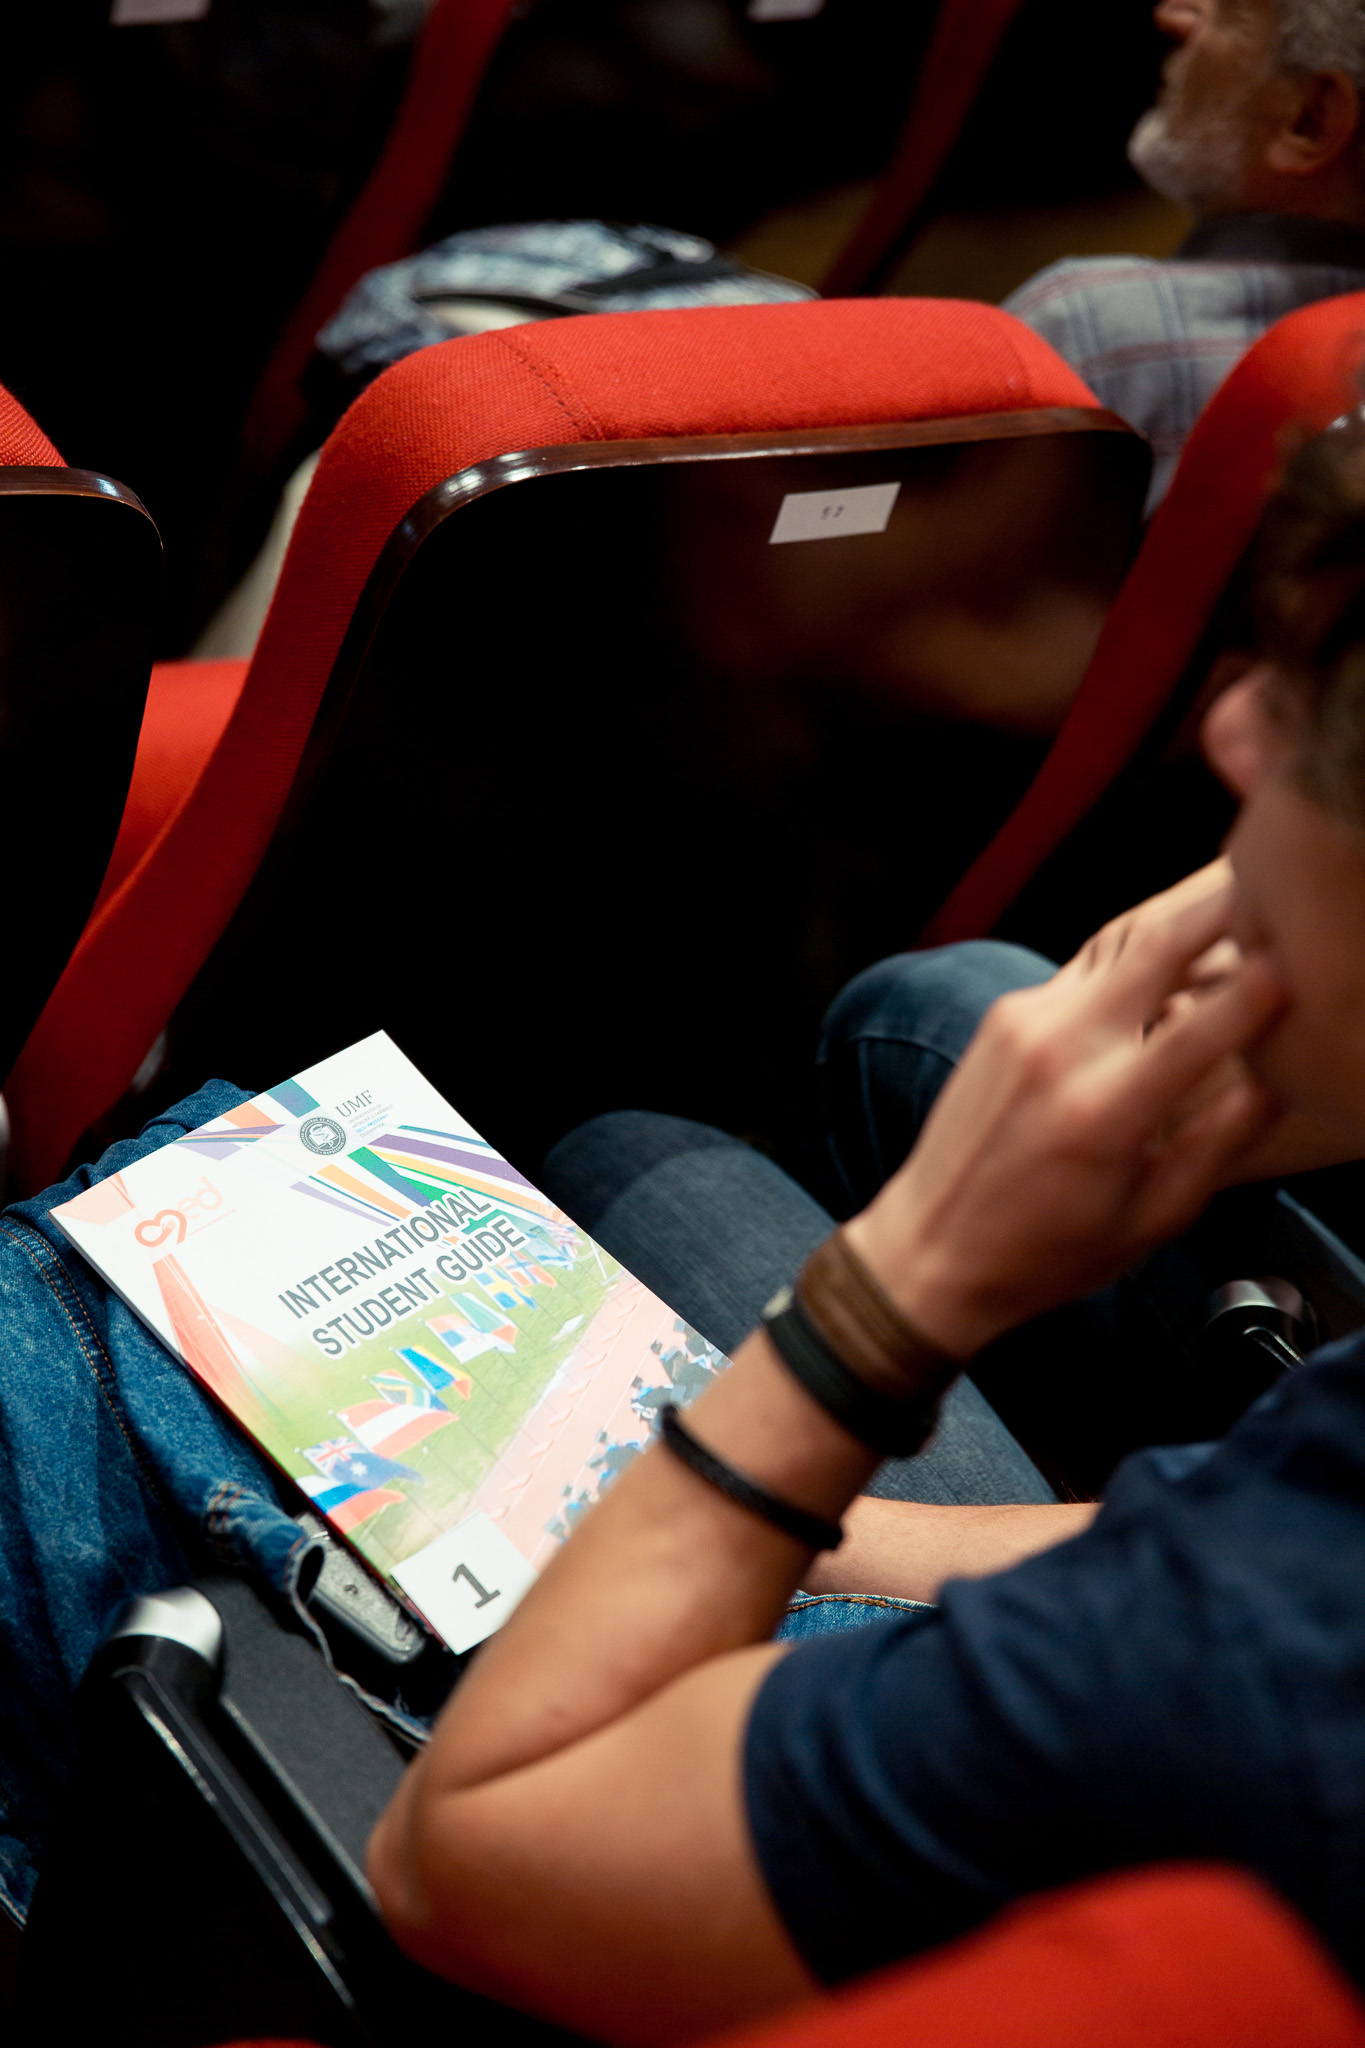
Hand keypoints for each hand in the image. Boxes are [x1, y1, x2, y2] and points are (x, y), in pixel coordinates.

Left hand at [845, 864, 1285, 1356]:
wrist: (930, 1247)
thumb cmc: (1048, 1251)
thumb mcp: (1156, 1215)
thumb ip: (1223, 1138)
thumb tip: (1282, 1075)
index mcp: (1106, 1110)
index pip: (1206, 1021)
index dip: (1267, 984)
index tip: (1303, 964)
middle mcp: (1061, 1049)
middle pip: (1159, 941)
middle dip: (1226, 903)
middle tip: (1277, 881)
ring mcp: (1026, 1020)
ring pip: (1120, 939)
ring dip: (1181, 915)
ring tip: (1236, 899)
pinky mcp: (1006, 1012)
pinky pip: (1086, 964)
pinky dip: (1136, 953)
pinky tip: (1172, 950)